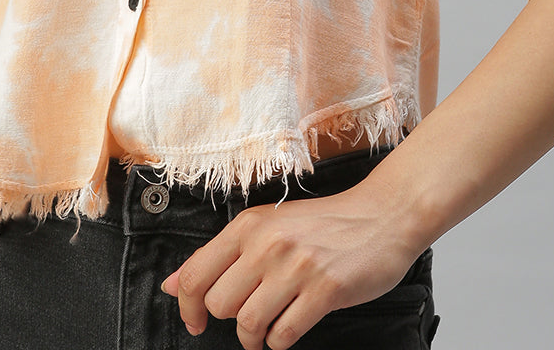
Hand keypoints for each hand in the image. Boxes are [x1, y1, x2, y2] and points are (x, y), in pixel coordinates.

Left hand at [159, 177, 425, 348]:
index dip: (187, 308)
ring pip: (247, 324)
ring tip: (268, 327)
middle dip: (229, 320)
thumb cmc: (324, 224)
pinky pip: (283, 334)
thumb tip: (172, 285)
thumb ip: (221, 255)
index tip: (195, 322)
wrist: (381, 216)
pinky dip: (280, 341)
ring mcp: (296, 267)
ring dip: (254, 337)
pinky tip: (289, 326)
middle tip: (248, 315)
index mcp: (248, 225)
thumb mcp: (268, 226)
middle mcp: (267, 244)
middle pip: (219, 305)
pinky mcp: (324, 290)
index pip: (195, 275)